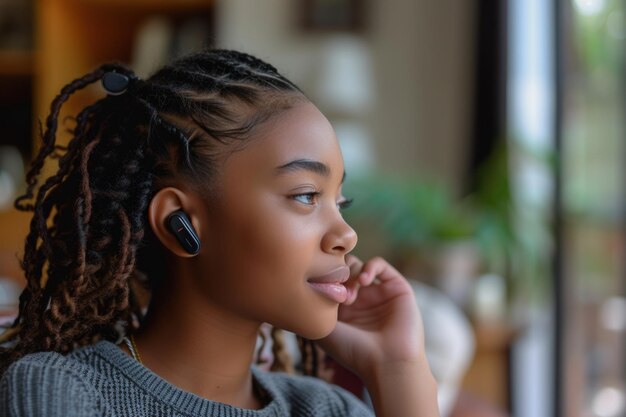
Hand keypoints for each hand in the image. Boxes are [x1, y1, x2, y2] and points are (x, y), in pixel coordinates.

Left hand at [317, 255, 425, 379]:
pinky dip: (370, 266)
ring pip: (359, 266)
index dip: (323, 281)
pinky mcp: (397, 288)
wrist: (387, 363)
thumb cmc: (353, 351)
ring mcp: (378, 293)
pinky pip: (380, 265)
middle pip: (342, 270)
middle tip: (337, 294)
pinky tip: (364, 280)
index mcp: (343, 310)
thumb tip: (305, 286)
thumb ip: (313, 308)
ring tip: (350, 295)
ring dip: (351, 274)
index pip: (329, 281)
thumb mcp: (323, 331)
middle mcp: (361, 300)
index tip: (321, 291)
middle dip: (337, 277)